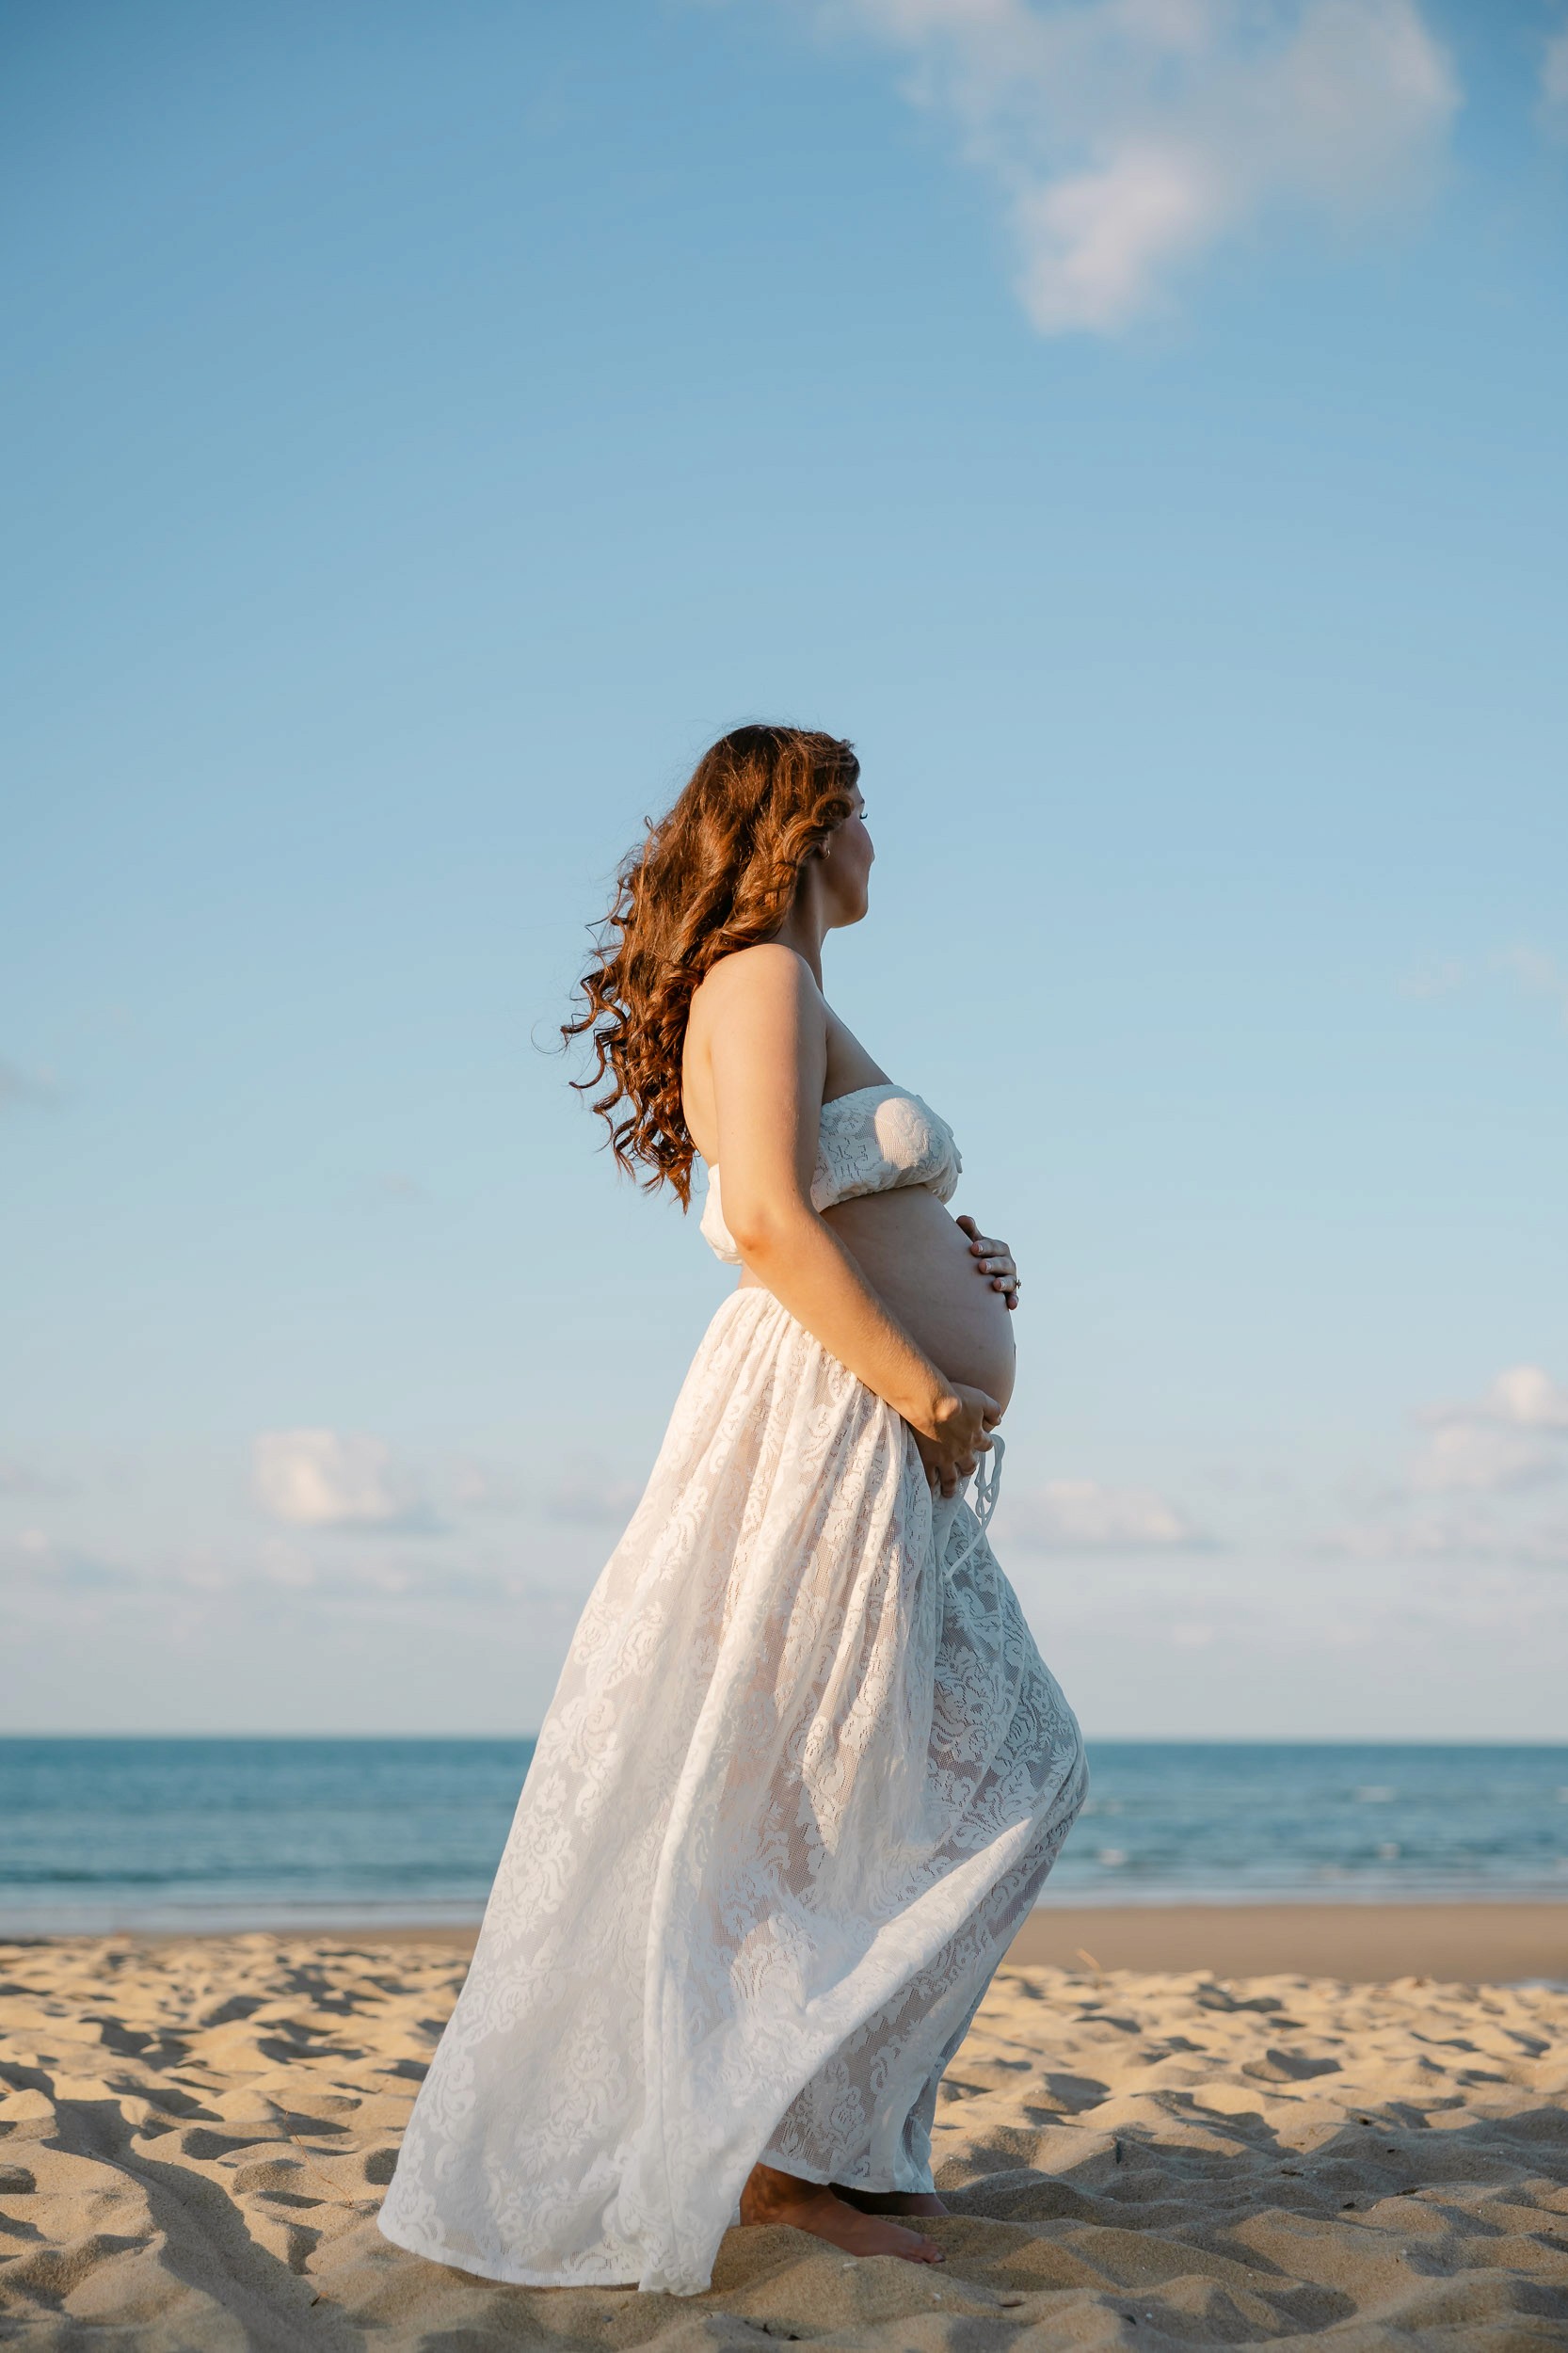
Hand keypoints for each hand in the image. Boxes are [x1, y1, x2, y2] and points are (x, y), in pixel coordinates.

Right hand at [912, 1382, 1000, 1499]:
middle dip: (969, 1469)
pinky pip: (930, 1477)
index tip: (982, 1445)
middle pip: (969, 1466)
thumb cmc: (957, 1398)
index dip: (985, 1445)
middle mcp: (962, 1451)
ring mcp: (944, 1458)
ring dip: (951, 1487)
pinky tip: (930, 1489)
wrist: (931, 1403)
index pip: (985, 1445)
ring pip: (950, 1478)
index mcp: (976, 1436)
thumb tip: (999, 1422)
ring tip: (949, 1492)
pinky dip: (931, 1484)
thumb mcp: (981, 1399)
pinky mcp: (928, 1459)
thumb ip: (993, 1410)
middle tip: (966, 1472)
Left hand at [956, 1215, 1019, 1309]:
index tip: (973, 1248)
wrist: (977, 1276)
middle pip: (1003, 1263)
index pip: (994, 1246)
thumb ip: (968, 1231)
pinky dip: (1013, 1300)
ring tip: (995, 1285)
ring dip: (1004, 1282)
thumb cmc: (974, 1255)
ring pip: (1010, 1280)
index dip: (985, 1247)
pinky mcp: (1010, 1294)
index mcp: (999, 1248)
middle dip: (993, 1264)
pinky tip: (1011, 1305)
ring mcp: (1010, 1279)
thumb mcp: (972, 1243)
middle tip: (981, 1266)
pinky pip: (1014, 1297)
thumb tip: (963, 1219)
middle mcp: (1008, 1263)